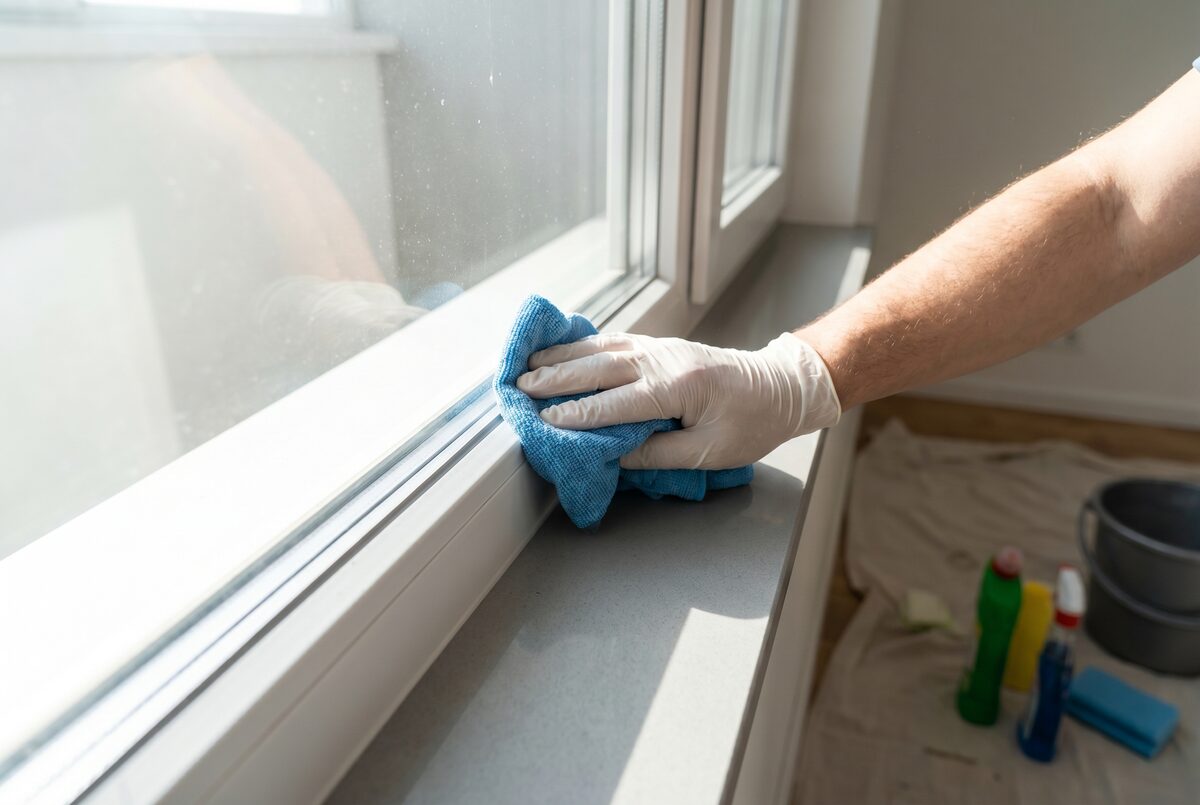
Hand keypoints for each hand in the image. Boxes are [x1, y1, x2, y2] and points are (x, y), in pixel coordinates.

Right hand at [516, 332, 840, 469]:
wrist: (780, 386)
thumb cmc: (751, 423)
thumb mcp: (708, 452)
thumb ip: (657, 452)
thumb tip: (612, 452)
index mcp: (679, 387)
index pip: (617, 403)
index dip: (578, 415)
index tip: (544, 422)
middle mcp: (665, 359)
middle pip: (600, 367)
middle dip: (557, 378)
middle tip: (520, 388)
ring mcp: (662, 347)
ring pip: (603, 348)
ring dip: (563, 357)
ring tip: (528, 366)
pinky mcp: (661, 345)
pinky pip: (615, 340)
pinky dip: (584, 345)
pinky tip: (562, 350)